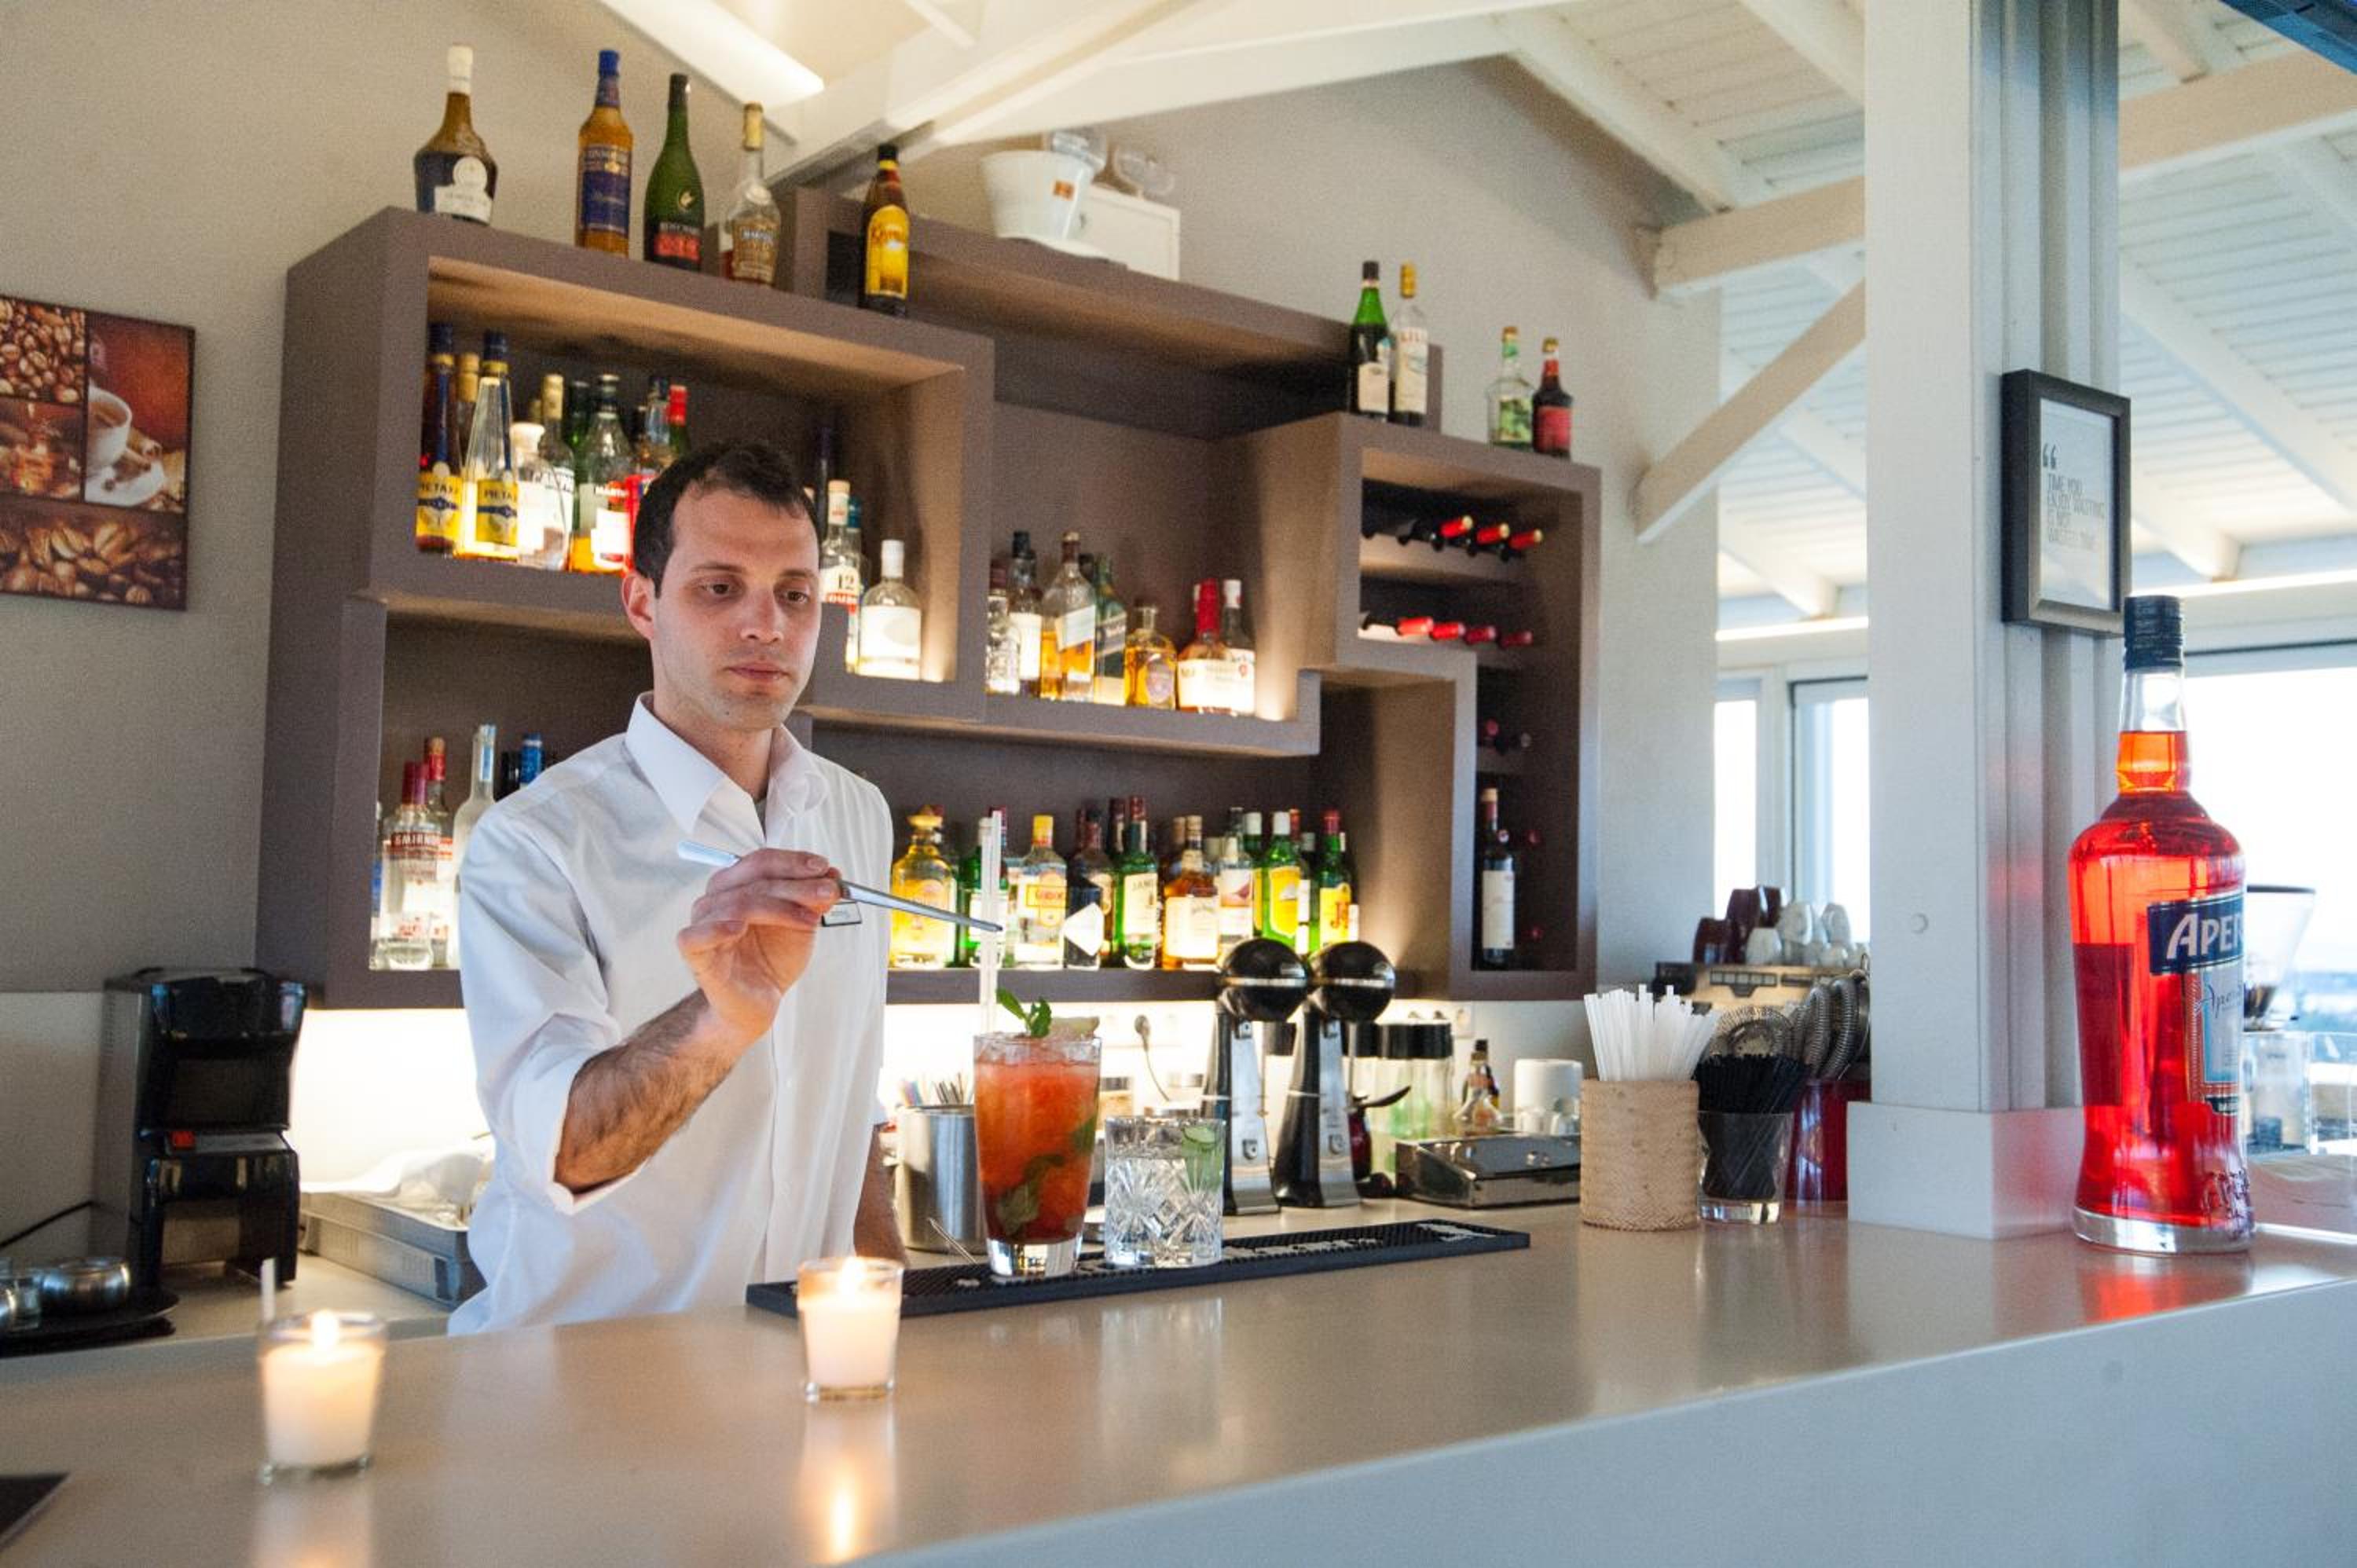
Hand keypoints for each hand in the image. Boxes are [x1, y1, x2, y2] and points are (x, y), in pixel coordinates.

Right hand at [677, 849, 841, 1045]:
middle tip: (827, 892)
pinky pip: (696, 936)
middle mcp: (715, 898)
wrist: (757, 1002)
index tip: (824, 868)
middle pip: (753, 879)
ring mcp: (702, 924)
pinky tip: (739, 928)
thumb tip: (832, 874)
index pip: (761, 861)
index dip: (793, 862)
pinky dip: (717, 929)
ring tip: (810, 921)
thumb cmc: (771, 960)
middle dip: (795, 884)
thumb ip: (813, 900)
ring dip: (780, 908)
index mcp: (736, 885)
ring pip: (739, 904)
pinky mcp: (695, 953)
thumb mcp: (801, 925)